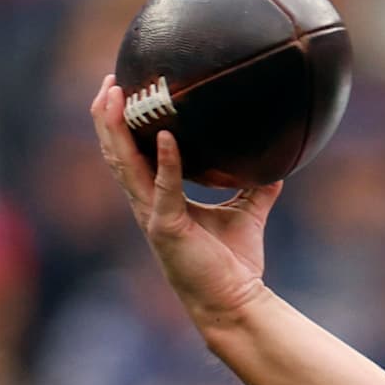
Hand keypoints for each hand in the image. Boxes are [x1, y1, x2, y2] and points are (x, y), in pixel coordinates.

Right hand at [89, 73, 282, 320]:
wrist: (235, 302)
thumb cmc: (235, 264)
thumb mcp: (248, 214)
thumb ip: (255, 187)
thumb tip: (277, 162)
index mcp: (157, 200)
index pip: (129, 156)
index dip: (118, 125)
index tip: (119, 90)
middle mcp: (147, 205)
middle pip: (115, 154)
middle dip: (107, 117)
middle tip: (110, 81)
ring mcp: (153, 217)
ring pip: (125, 166)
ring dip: (118, 130)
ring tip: (117, 96)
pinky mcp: (167, 229)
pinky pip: (164, 190)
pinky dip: (165, 163)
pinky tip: (165, 137)